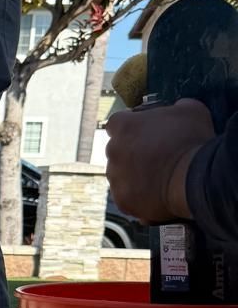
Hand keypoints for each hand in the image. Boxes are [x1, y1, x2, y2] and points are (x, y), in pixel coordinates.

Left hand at [105, 99, 214, 222]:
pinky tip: (156, 194)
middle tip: (155, 157)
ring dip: (134, 175)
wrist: (194, 179)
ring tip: (158, 178)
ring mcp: (115, 177)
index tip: (143, 132)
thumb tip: (176, 110)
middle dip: (132, 153)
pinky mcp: (122, 199)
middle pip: (118, 150)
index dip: (130, 128)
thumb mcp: (189, 110)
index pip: (117, 123)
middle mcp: (113, 150)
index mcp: (123, 126)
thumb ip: (174, 108)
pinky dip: (138, 196)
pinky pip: (127, 197)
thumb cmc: (192, 141)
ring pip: (120, 175)